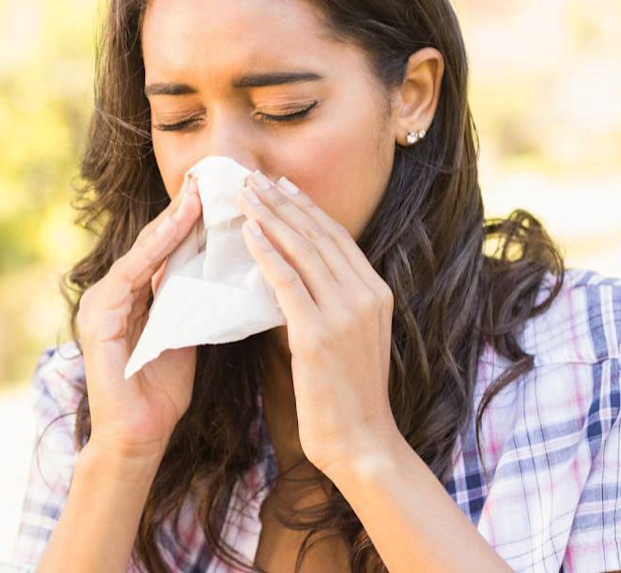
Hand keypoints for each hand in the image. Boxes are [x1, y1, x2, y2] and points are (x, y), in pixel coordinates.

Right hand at [74, 175, 200, 460]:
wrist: (138, 437)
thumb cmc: (161, 392)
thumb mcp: (184, 333)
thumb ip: (190, 300)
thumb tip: (220, 265)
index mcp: (132, 297)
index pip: (163, 249)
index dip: (189, 220)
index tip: (217, 192)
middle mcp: (112, 294)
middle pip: (152, 243)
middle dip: (180, 211)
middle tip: (209, 178)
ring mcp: (100, 305)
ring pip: (142, 253)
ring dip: (170, 223)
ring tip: (198, 195)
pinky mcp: (98, 320)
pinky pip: (130, 277)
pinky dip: (154, 251)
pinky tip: (177, 229)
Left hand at [236, 170, 400, 477]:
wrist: (362, 443)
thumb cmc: (347, 397)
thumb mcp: (348, 340)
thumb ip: (330, 305)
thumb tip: (294, 275)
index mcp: (377, 294)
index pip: (337, 237)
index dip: (306, 207)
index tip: (280, 185)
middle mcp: (366, 295)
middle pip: (319, 234)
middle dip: (283, 202)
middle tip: (252, 178)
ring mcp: (345, 313)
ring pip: (303, 250)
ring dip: (270, 217)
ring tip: (243, 195)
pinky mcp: (318, 334)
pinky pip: (288, 282)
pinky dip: (267, 253)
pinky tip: (248, 233)